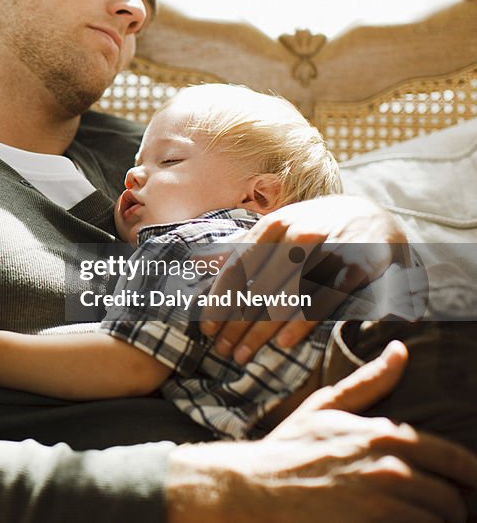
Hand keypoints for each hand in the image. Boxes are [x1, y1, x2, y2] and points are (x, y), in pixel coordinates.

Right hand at [166, 341, 476, 522]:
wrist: (254, 487)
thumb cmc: (288, 449)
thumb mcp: (326, 408)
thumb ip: (370, 382)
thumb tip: (400, 349)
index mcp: (384, 434)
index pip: (456, 460)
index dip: (468, 476)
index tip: (467, 486)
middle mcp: (390, 468)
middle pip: (452, 497)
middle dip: (450, 506)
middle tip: (438, 509)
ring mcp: (383, 503)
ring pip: (438, 520)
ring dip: (433, 522)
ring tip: (417, 519)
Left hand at [200, 195, 407, 363]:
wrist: (374, 216)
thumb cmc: (316, 228)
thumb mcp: (278, 229)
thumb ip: (241, 248)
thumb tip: (197, 262)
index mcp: (274, 225)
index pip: (238, 268)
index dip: (219, 299)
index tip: (206, 327)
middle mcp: (297, 235)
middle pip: (258, 288)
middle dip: (235, 324)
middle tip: (221, 350)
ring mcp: (328, 249)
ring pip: (285, 298)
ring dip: (260, 330)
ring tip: (243, 355)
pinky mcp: (356, 266)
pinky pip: (324, 300)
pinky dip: (302, 322)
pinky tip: (283, 343)